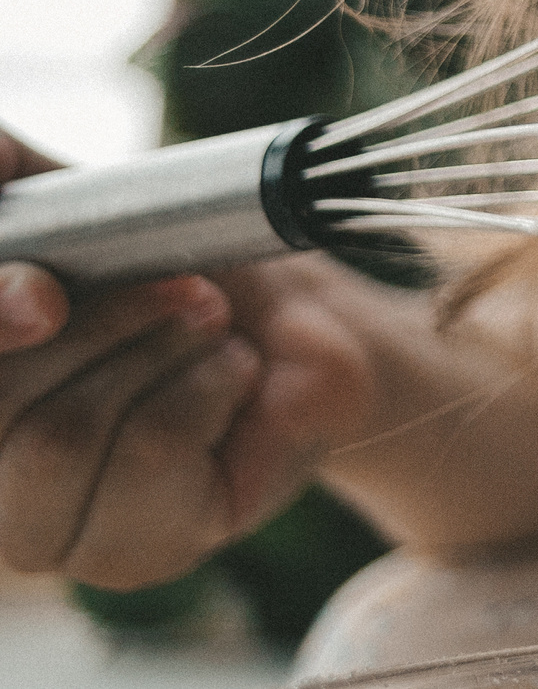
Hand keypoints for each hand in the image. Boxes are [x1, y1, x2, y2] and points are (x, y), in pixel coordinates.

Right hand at [0, 131, 378, 588]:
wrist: (308, 330)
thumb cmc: (184, 269)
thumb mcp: (92, 205)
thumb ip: (17, 178)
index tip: (44, 296)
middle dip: (104, 323)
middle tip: (187, 287)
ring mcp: (43, 533)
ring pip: (60, 439)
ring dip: (159, 352)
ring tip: (211, 326)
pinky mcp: (131, 558)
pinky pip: (147, 461)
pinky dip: (205, 390)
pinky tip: (230, 379)